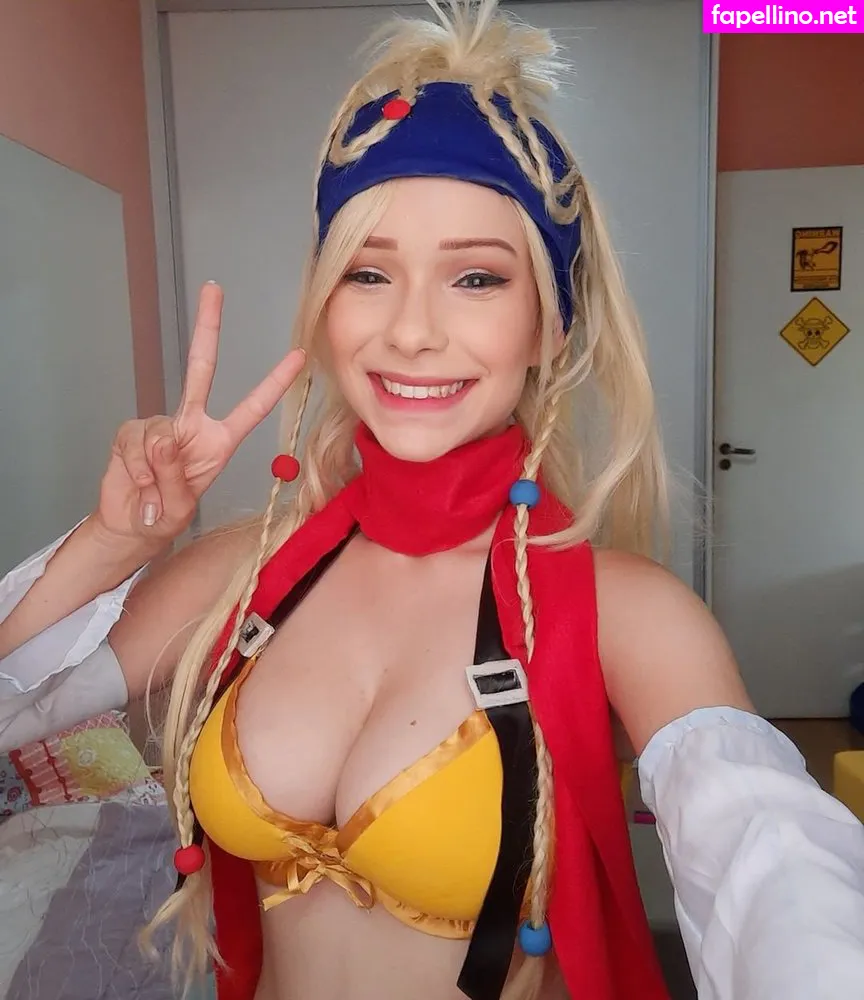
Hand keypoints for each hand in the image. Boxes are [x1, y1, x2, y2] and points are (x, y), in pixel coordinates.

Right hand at [93, 282, 305, 548]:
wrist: (130, 526)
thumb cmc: (165, 515)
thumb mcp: (180, 504)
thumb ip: (175, 473)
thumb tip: (163, 440)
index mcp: (219, 440)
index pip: (253, 407)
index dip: (275, 382)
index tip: (299, 356)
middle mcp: (192, 424)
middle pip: (201, 367)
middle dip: (208, 326)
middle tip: (214, 288)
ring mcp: (162, 424)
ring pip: (160, 432)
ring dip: (155, 468)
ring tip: (155, 491)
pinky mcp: (132, 430)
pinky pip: (136, 441)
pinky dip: (135, 466)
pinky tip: (137, 481)